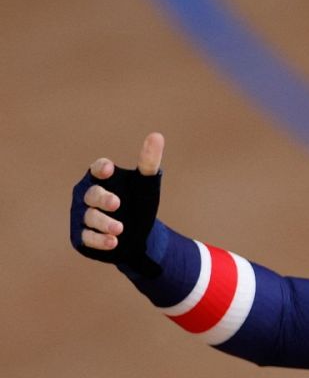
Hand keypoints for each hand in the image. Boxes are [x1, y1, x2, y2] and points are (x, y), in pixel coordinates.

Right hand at [71, 132, 165, 274]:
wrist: (140, 236)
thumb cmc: (139, 204)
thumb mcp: (147, 185)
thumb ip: (149, 162)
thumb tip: (157, 135)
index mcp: (100, 179)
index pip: (96, 170)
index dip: (101, 169)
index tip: (110, 170)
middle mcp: (87, 196)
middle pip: (92, 194)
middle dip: (103, 198)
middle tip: (117, 203)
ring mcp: (83, 216)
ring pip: (90, 217)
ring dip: (104, 222)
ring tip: (120, 229)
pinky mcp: (82, 236)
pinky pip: (87, 237)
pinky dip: (99, 240)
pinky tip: (113, 241)